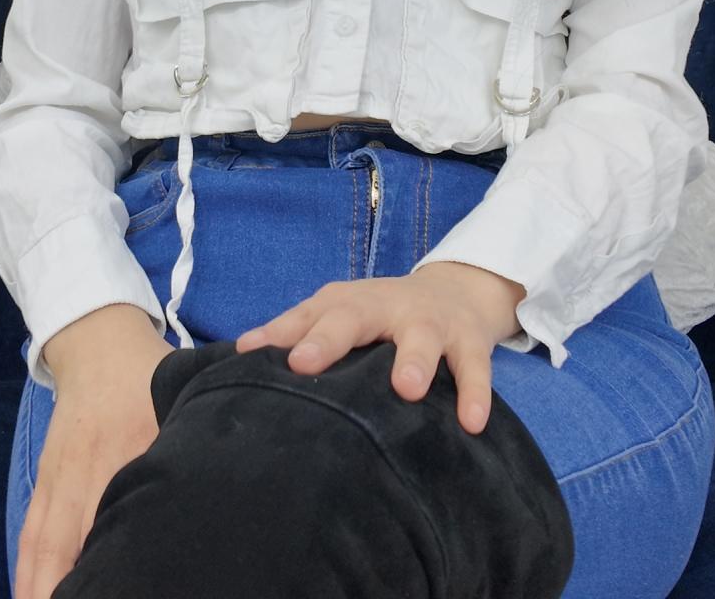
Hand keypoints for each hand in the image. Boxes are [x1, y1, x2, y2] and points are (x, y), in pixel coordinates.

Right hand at [16, 331, 173, 598]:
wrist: (98, 345)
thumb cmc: (148, 376)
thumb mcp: (182, 399)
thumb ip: (198, 441)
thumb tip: (233, 478)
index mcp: (126, 453)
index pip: (120, 517)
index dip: (116, 555)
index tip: (126, 586)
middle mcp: (86, 473)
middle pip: (70, 544)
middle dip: (70, 586)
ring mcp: (59, 479)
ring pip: (44, 544)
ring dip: (42, 585)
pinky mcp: (44, 480)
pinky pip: (31, 531)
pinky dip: (27, 566)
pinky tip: (29, 592)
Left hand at [233, 261, 525, 434]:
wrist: (456, 291)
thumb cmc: (380, 313)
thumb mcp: (339, 311)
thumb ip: (295, 329)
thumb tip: (239, 351)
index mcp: (348, 302)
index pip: (309, 315)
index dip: (282, 335)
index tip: (251, 356)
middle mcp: (387, 307)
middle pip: (356, 316)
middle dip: (332, 339)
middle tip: (306, 363)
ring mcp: (430, 323)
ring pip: (422, 338)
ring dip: (414, 360)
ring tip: (407, 389)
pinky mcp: (470, 342)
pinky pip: (475, 367)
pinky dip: (474, 393)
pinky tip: (471, 422)